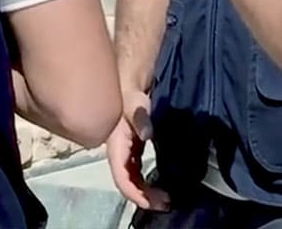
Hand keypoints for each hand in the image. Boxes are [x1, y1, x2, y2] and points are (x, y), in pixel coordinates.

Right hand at [105, 89, 169, 210]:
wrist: (130, 77)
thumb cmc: (130, 89)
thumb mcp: (134, 101)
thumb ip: (139, 116)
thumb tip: (146, 134)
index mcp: (115, 145)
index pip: (122, 177)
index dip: (135, 192)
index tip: (152, 201)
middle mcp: (120, 151)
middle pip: (129, 182)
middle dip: (145, 196)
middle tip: (166, 203)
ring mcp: (127, 149)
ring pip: (134, 177)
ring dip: (147, 190)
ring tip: (165, 198)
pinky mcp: (135, 146)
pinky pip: (138, 169)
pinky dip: (148, 180)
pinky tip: (161, 183)